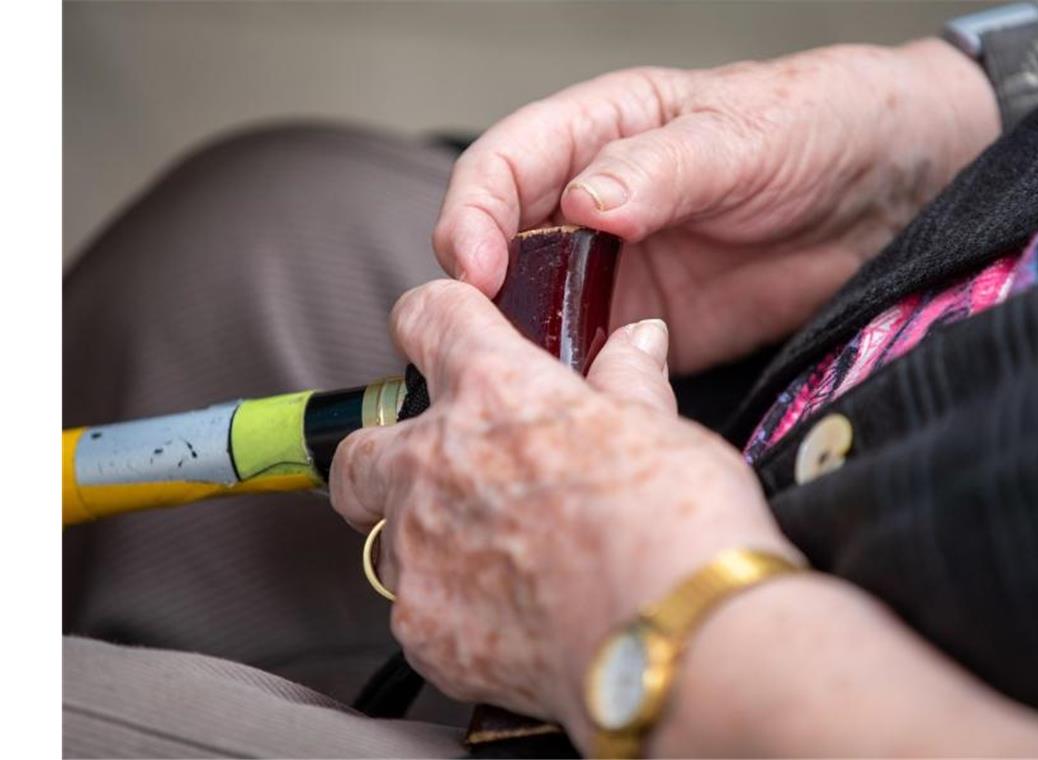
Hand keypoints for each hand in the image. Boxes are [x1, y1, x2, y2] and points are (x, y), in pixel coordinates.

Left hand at [329, 280, 798, 727]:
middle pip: (358, 448)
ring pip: (388, 539)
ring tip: (503, 559)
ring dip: (430, 540)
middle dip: (387, 456)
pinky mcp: (422, 630)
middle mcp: (434, 465)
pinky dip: (453, 608)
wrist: (675, 642)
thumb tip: (637, 342)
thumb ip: (629, 380)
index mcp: (493, 393)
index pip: (427, 318)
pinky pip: (417, 611)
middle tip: (442, 473)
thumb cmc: (675, 528)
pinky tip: (512, 615)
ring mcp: (419, 552)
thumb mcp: (663, 427)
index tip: (442, 332)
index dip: (434, 318)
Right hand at [433, 40, 998, 372]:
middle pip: (502, 249)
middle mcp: (591, 206)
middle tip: (483, 341)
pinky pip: (594, 360)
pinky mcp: (651, 331)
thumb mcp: (741, 134)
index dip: (473, 214)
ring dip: (521, 345)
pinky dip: (577, 383)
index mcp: (598, 134)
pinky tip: (579, 402)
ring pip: (536, 312)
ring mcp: (618, 273)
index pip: (502, 167)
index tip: (476, 266)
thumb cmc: (817, 127)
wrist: (890, 191)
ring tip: (522, 383)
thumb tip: (585, 206)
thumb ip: (661, 168)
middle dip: (479, 294)